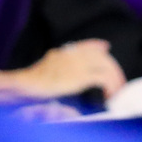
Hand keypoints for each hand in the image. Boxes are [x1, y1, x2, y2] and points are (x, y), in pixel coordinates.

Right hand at [0, 39, 127, 105]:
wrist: (23, 85)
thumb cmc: (27, 84)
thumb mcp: (41, 74)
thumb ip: (53, 73)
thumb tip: (62, 82)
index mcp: (61, 54)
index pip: (83, 45)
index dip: (96, 46)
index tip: (105, 47)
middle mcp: (71, 55)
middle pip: (100, 56)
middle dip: (112, 68)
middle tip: (118, 82)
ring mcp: (76, 64)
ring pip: (105, 65)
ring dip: (114, 78)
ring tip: (116, 92)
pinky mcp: (80, 76)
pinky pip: (102, 78)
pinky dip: (109, 86)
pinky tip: (109, 95)